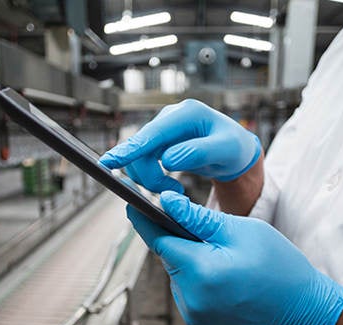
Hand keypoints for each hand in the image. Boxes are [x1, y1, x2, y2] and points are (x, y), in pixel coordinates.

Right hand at [99, 99, 261, 192]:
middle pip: (142, 150)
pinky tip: (171, 184)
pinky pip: (144, 162)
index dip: (130, 150)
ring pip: (139, 159)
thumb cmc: (233, 147)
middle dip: (151, 177)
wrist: (234, 150)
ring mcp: (162, 129)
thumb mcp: (225, 150)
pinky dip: (153, 178)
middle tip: (175, 193)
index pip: (152, 134)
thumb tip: (167, 160)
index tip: (108, 162)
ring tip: (177, 190)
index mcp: (187, 114)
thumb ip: (198, 153)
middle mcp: (170, 117)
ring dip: (152, 180)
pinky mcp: (158, 141)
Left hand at [128, 191, 342, 324]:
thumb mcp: (242, 232)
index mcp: (201, 271)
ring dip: (190, 261)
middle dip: (181, 241)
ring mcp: (194, 316)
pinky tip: (223, 277)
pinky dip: (197, 280)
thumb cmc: (280, 268)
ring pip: (178, 275)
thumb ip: (199, 219)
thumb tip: (167, 204)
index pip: (159, 240)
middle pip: (169, 257)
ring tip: (224, 258)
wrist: (304, 313)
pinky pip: (188, 292)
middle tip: (206, 231)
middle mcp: (191, 298)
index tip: (131, 206)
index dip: (145, 221)